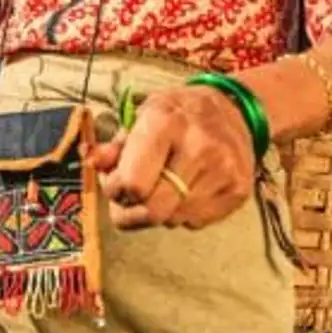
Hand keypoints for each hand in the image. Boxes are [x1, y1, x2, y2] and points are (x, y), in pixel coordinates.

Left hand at [90, 84, 255, 230]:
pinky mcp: (239, 190)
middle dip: (132, 213)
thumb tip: (93, 163)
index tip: (116, 183)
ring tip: (162, 187)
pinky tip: (186, 189)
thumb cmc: (179, 113)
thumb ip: (115, 145)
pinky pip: (195, 223)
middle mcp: (198, 147)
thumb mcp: (143, 115)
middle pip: (153, 210)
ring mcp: (223, 171)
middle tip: (129, 201)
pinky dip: (182, 213)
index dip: (116, 191)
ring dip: (158, 211)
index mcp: (166, 122)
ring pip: (172, 220)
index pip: (133, 183)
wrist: (234, 109)